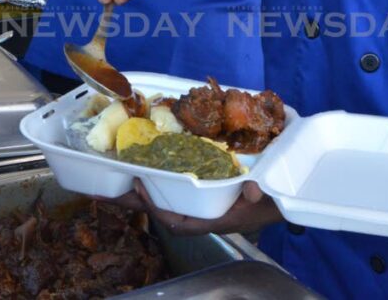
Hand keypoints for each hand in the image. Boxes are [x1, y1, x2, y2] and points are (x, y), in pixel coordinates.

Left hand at [98, 179, 281, 236]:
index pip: (176, 219)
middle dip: (133, 201)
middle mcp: (201, 213)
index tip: (137, 183)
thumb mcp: (268, 194)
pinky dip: (156, 180)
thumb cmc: (272, 197)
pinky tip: (143, 168)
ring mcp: (199, 204)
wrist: (281, 198)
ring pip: (162, 200)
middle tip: (106, 188)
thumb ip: (259, 193)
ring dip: (139, 192)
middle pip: (160, 210)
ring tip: (114, 178)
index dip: (154, 205)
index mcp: (212, 218)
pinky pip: (172, 190)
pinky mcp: (200, 193)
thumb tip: (251, 190)